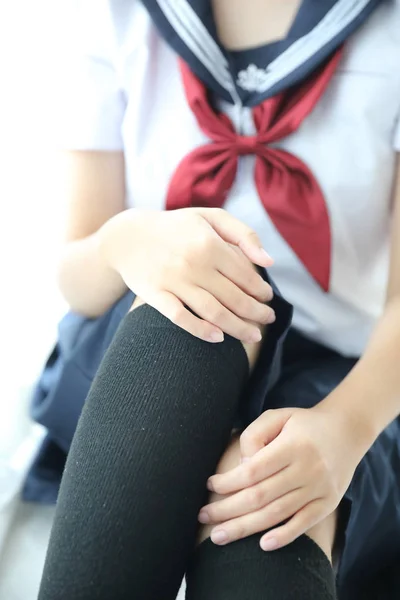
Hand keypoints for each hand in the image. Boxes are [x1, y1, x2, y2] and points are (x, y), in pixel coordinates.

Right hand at [99, 207, 274, 342]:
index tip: (268, 298)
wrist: (128, 237)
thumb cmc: (177, 228)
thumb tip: (269, 262)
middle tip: (267, 319)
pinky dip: (200, 330)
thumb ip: (244, 235)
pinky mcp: (155, 295)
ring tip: (253, 335)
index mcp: (210, 244)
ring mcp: (173, 281)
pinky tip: (218, 337)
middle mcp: (193, 263)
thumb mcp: (211, 218)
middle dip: (256, 313)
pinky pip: (181, 318)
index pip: (246, 276)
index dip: (261, 291)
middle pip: (234, 298)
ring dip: (238, 328)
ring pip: (214, 312)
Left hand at [199, 404, 366, 549]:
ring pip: (277, 513)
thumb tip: (242, 467)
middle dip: (228, 510)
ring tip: (220, 535)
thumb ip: (254, 435)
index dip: (228, 482)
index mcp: (293, 445)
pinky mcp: (328, 503)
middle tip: (204, 517)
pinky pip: (304, 524)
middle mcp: (308, 468)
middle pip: (261, 496)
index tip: (210, 486)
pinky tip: (262, 545)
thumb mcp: (278, 416)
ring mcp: (319, 488)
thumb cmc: (303, 423)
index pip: (254, 470)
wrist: (347, 431)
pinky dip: (283, 536)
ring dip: (245, 527)